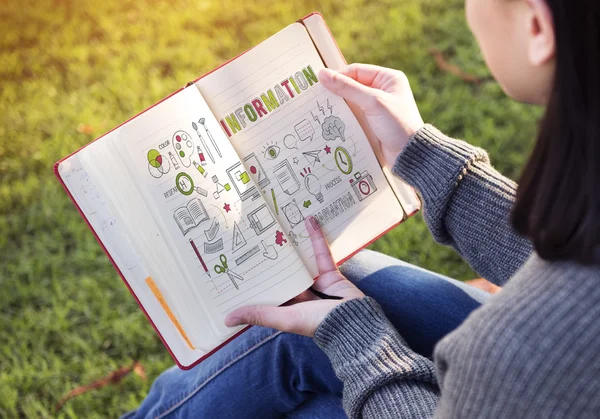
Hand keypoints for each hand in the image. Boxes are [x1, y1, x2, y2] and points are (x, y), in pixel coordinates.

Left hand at [224, 217, 364, 336]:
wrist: (354, 322)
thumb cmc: (316, 323)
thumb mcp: (284, 318)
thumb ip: (258, 314)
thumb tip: (226, 320)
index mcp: (287, 307)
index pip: (267, 290)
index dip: (255, 279)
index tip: (238, 263)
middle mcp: (300, 295)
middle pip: (283, 272)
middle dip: (271, 257)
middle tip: (256, 235)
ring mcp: (315, 283)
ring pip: (300, 260)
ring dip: (292, 244)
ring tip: (280, 224)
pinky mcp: (330, 272)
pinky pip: (321, 252)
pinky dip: (316, 237)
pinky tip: (308, 220)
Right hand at [319, 64, 423, 166]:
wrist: (409, 154)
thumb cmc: (397, 124)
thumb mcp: (372, 102)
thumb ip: (347, 88)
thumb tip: (323, 74)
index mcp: (388, 78)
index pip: (356, 71)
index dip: (339, 76)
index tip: (320, 84)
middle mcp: (383, 91)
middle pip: (352, 86)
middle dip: (336, 93)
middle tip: (317, 98)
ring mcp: (377, 108)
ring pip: (351, 102)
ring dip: (338, 107)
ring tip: (321, 112)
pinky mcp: (372, 123)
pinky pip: (353, 116)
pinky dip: (343, 118)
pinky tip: (331, 123)